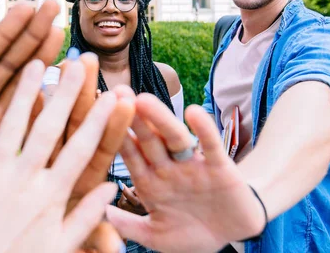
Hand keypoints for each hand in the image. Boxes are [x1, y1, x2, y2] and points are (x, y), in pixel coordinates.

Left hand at [0, 58, 120, 252]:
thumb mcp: (61, 248)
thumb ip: (86, 217)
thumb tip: (111, 187)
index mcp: (52, 196)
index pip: (82, 150)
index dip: (99, 121)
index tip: (113, 96)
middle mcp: (25, 179)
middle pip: (51, 128)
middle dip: (67, 94)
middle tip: (78, 64)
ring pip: (13, 126)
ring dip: (25, 93)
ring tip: (36, 63)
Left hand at [106, 95, 265, 252]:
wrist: (233, 235)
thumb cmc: (192, 233)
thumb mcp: (156, 235)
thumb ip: (129, 226)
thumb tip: (99, 213)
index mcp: (150, 182)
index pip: (129, 154)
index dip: (114, 135)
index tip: (97, 114)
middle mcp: (168, 168)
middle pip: (148, 139)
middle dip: (133, 118)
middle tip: (117, 93)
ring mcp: (192, 164)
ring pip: (174, 137)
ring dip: (160, 119)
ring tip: (143, 99)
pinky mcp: (219, 166)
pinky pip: (210, 145)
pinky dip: (203, 129)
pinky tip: (193, 112)